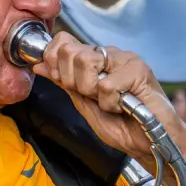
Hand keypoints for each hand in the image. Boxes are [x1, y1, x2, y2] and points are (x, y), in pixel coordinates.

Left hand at [32, 32, 185, 163]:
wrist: (147, 143)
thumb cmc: (120, 124)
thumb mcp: (82, 102)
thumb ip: (62, 82)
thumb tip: (38, 64)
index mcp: (95, 59)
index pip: (63, 42)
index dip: (55, 63)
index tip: (67, 84)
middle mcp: (109, 54)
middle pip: (70, 52)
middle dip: (73, 82)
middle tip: (92, 96)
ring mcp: (125, 60)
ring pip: (86, 62)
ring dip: (92, 91)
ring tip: (110, 102)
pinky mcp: (140, 71)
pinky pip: (106, 85)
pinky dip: (111, 103)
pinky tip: (125, 107)